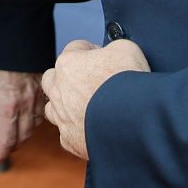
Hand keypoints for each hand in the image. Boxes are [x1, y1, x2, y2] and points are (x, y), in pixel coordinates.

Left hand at [0, 66, 42, 164]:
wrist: (13, 32)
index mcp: (7, 105)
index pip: (7, 139)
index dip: (2, 153)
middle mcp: (26, 103)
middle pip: (23, 135)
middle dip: (13, 145)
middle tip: (5, 148)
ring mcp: (38, 94)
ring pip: (36, 124)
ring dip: (26, 132)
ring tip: (16, 133)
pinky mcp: (44, 84)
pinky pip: (45, 108)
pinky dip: (37, 117)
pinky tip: (30, 115)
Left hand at [40, 39, 150, 160]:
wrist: (134, 121)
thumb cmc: (128, 82)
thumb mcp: (127, 48)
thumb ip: (114, 46)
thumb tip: (113, 52)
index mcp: (68, 64)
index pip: (75, 49)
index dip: (92, 51)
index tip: (104, 58)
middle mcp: (58, 90)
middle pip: (53, 78)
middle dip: (68, 78)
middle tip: (90, 81)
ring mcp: (62, 117)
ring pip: (54, 108)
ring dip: (66, 106)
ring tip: (87, 106)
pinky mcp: (71, 140)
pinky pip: (67, 133)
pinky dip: (77, 130)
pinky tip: (93, 127)